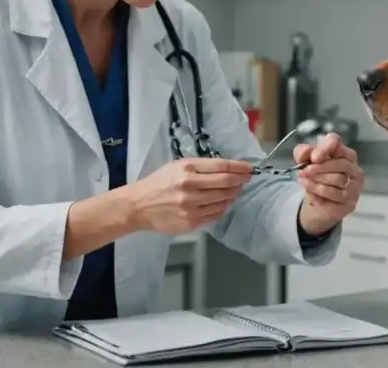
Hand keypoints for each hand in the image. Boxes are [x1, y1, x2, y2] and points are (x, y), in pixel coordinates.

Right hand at [126, 157, 253, 234]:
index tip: (249, 168)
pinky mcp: (191, 221)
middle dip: (239, 181)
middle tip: (245, 180)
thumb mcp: (177, 166)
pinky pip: (215, 214)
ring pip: (223, 199)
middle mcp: (190, 186)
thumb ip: (201, 167)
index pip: (221, 166)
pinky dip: (223, 207)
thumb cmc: (159, 183)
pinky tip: (223, 203)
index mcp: (187, 168)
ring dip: (233, 194)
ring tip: (234, 191)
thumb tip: (227, 170)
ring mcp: (191, 206)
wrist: (139, 205)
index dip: (239, 167)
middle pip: (226, 183)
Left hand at [293, 133, 363, 236]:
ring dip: (317, 182)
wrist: (319, 201)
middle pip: (341, 164)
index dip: (325, 147)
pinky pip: (334, 197)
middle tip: (303, 172)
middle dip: (319, 168)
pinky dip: (319, 195)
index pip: (337, 142)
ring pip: (338, 181)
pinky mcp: (350, 203)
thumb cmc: (316, 176)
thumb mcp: (305, 161)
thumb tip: (308, 155)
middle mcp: (354, 169)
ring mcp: (354, 187)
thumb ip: (304, 153)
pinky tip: (311, 194)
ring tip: (304, 182)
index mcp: (344, 153)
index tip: (313, 157)